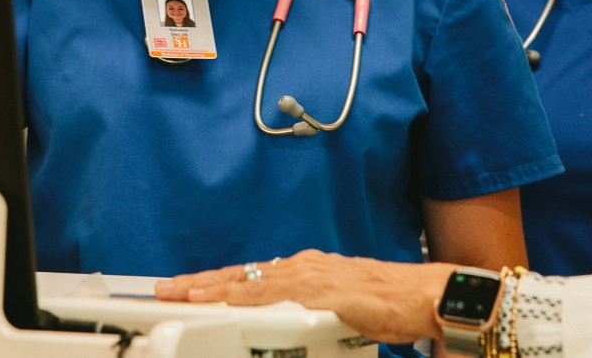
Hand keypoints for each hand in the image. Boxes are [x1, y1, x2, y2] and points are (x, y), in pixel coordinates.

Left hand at [154, 249, 453, 344]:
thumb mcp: (341, 306)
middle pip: (244, 275)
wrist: (425, 294)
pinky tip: (228, 305)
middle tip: (166, 287)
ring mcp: (313, 277)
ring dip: (215, 289)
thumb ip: (313, 310)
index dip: (218, 282)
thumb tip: (289, 324)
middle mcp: (306, 267)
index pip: (253, 276)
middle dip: (203, 282)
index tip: (188, 287)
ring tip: (183, 295)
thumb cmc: (391, 303)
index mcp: (308, 271)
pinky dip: (248, 300)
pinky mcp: (324, 292)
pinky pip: (277, 298)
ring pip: (253, 282)